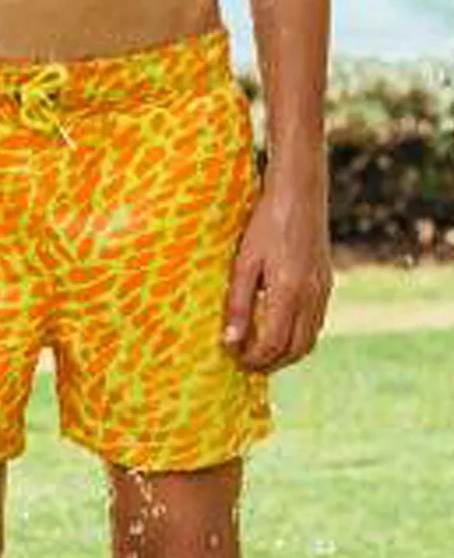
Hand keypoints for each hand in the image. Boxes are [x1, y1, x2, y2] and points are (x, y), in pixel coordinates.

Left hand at [223, 176, 332, 372]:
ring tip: (260, 353)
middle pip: (296, 349)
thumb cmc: (265, 224)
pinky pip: (316, 322)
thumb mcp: (244, 263)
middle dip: (271, 363)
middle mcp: (312, 296)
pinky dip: (298, 335)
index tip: (234, 359)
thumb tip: (230, 342)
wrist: (300, 193)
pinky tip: (279, 329)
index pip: (273, 344)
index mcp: (289, 292)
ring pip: (310, 339)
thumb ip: (237, 304)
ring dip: (286, 353)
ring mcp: (324, 290)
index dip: (253, 358)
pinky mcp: (327, 282)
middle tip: (246, 364)